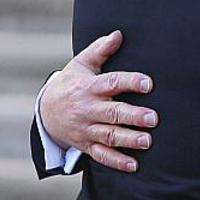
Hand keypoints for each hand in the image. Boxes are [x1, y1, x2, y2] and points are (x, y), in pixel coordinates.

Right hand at [40, 30, 157, 171]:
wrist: (46, 111)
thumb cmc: (71, 83)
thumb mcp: (81, 64)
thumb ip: (100, 50)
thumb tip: (119, 34)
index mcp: (88, 87)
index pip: (111, 83)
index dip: (129, 82)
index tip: (149, 83)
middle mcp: (87, 109)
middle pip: (111, 113)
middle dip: (132, 116)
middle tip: (153, 118)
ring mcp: (86, 129)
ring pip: (108, 135)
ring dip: (128, 139)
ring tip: (147, 141)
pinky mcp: (86, 144)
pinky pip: (101, 155)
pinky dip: (117, 161)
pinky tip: (134, 165)